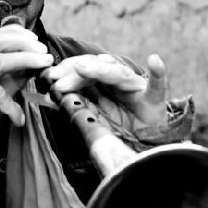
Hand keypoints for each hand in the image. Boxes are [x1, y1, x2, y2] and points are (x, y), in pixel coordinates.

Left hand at [42, 52, 167, 134]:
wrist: (146, 146)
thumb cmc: (120, 131)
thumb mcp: (93, 120)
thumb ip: (77, 107)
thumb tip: (53, 96)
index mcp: (104, 83)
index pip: (84, 69)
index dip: (66, 71)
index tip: (48, 77)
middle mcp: (120, 80)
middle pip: (98, 66)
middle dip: (75, 71)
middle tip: (56, 78)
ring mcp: (137, 87)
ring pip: (119, 72)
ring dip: (100, 69)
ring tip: (82, 68)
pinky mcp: (154, 98)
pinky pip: (158, 84)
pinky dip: (158, 72)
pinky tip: (154, 60)